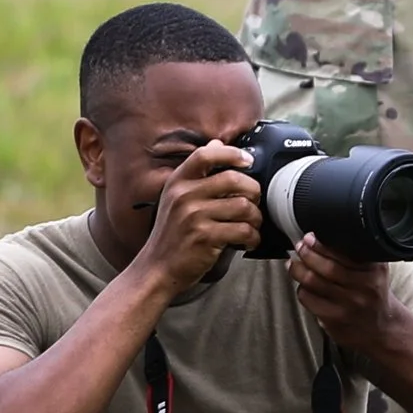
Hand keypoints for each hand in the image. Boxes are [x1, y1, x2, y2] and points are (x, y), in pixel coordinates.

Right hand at [133, 139, 265, 305]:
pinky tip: (248, 240)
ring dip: (256, 218)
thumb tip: (216, 143)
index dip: (231, 153)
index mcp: (178, 182)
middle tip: (255, 202)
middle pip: (234, 179)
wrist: (156, 269)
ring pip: (243, 206)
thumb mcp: (175, 198)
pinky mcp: (205, 237)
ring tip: (252, 225)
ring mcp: (194, 216)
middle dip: (254, 191)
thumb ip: (197, 173)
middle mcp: (184, 195)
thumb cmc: (170, 235)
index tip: (247, 160)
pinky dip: (252, 237)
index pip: (205, 154)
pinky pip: (243, 230)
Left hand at [284, 233, 394, 353]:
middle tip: (300, 247)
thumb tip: (322, 238)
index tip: (310, 237)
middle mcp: (363, 287)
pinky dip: (302, 289)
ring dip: (298, 270)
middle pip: (327, 268)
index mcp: (374, 270)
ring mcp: (348, 305)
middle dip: (307, 254)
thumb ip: (357, 254)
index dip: (321, 244)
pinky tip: (303, 286)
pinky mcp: (335, 320)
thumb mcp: (375, 270)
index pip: (343, 252)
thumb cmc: (372, 293)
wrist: (381, 327)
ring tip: (294, 264)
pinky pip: (309, 299)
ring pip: (313, 282)